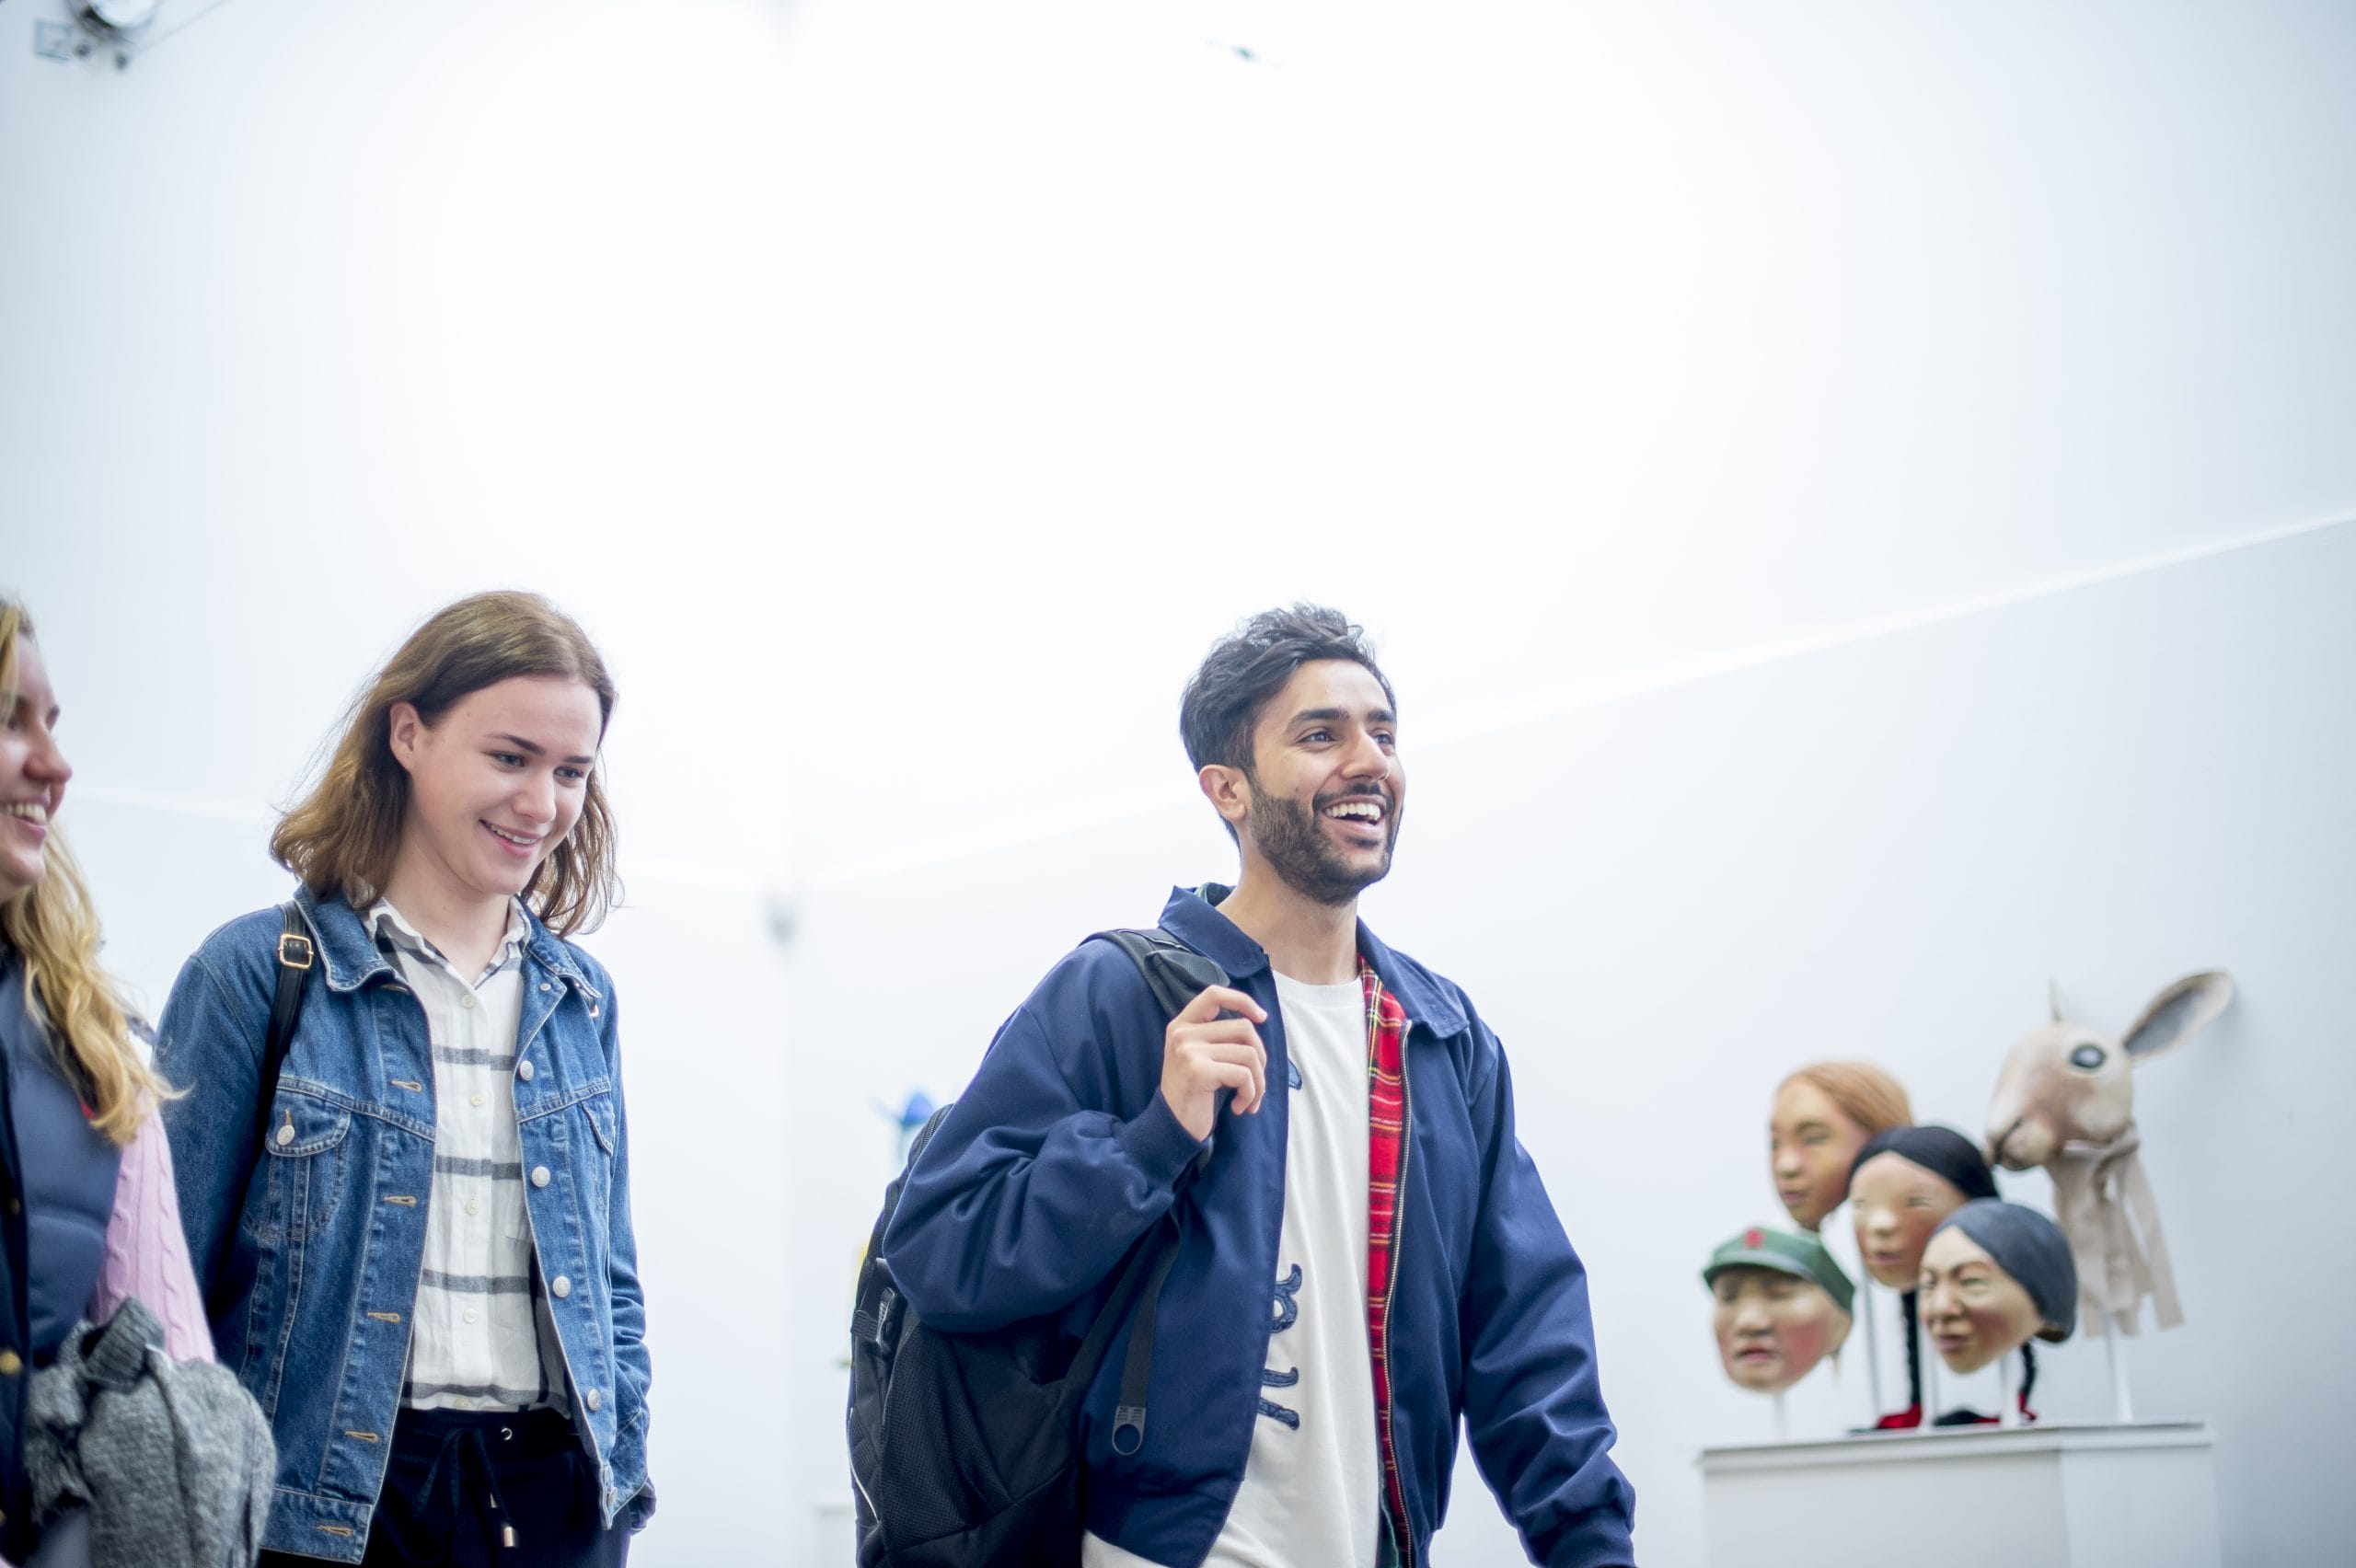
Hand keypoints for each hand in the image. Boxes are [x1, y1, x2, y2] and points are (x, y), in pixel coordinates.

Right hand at [1159, 985, 1268, 1141]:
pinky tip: (1239, 1108)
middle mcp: (1183, 1033)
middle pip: (1244, 1028)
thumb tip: (1257, 1021)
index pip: (1214, 994)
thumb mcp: (1197, 1057)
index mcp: (1182, 1025)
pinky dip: (1250, 1094)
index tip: (1261, 1016)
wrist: (1171, 1127)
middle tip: (1256, 1082)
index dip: (1242, 1000)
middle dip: (1261, 1057)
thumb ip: (1218, 1037)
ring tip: (1250, 1099)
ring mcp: (1189, 1050)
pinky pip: (1244, 1075)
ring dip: (1259, 1082)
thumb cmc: (1192, 1094)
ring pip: (1249, 1054)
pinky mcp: (1199, 1071)